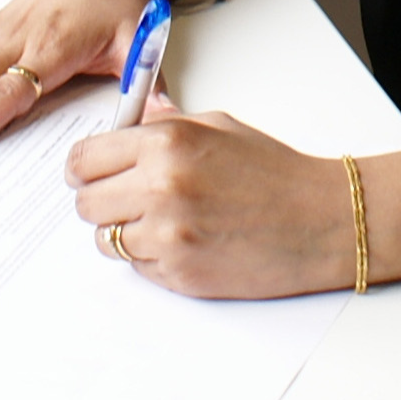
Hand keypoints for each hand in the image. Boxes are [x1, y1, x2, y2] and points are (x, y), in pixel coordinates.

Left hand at [66, 96, 355, 297]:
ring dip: (126, 229)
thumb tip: (127, 127)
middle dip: (102, 199)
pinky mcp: (176, 273)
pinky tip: (187, 237)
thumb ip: (165, 126)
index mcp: (168, 142)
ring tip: (166, 217)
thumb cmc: (274, 171)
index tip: (89, 170)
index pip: (85, 158)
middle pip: (85, 203)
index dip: (84, 166)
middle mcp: (160, 186)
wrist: (317, 218)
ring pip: (106, 238)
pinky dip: (151, 255)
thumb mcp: (219, 127)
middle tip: (128, 195)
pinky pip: (135, 266)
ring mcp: (166, 234)